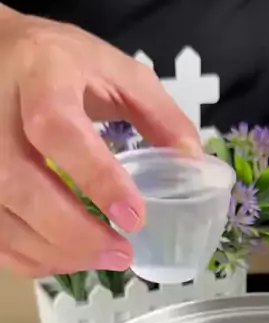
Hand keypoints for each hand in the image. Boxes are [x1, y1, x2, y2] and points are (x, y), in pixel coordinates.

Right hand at [0, 5, 200, 276]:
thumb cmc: (58, 63)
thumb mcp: (115, 69)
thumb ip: (159, 114)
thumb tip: (194, 164)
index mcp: (41, 76)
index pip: (58, 130)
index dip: (96, 178)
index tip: (134, 217)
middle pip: (20, 184)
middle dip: (73, 230)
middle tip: (121, 253)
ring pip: (1, 216)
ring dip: (53, 251)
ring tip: (102, 260)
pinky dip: (28, 257)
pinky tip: (65, 259)